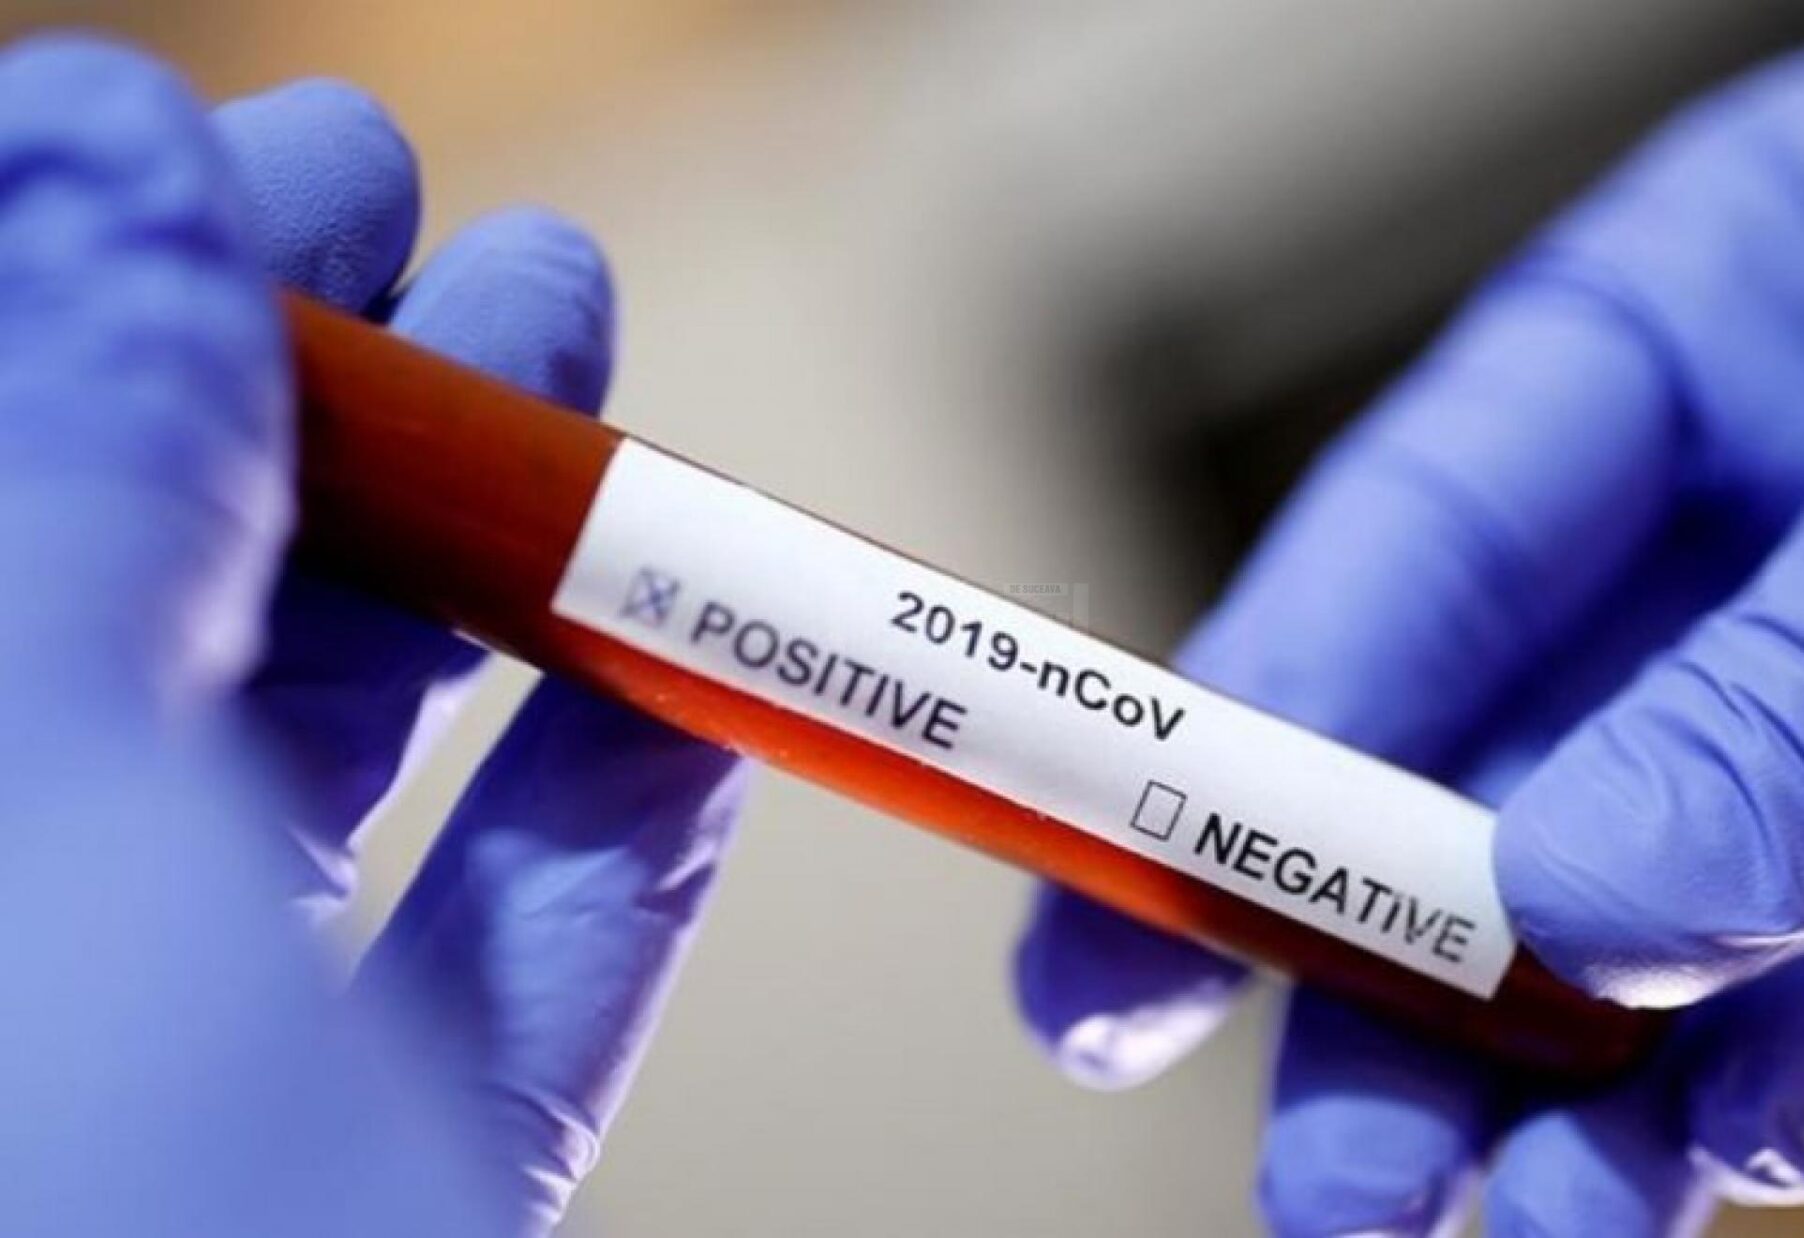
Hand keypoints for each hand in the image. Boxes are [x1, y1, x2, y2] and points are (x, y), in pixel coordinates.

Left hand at [0, 35, 740, 1235]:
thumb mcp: (19, 845)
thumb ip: (58, 473)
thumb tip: (116, 169)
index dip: (46, 270)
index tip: (231, 140)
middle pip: (107, 610)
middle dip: (292, 387)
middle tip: (433, 221)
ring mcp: (147, 1136)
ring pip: (301, 790)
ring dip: (472, 568)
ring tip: (583, 365)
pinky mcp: (355, 1229)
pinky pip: (478, 996)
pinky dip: (598, 825)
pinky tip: (684, 685)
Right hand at [1017, 28, 1803, 1235]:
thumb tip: (1590, 903)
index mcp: (1692, 325)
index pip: (1406, 541)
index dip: (1248, 730)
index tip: (1131, 906)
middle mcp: (1744, 519)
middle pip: (1487, 758)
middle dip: (1380, 975)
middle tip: (1304, 1166)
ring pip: (1651, 906)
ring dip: (1560, 1090)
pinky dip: (1779, 1083)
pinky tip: (1695, 1173)